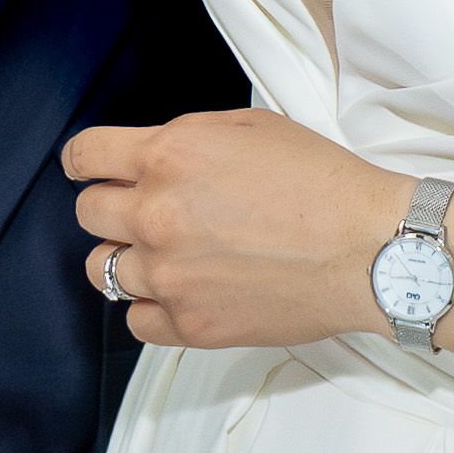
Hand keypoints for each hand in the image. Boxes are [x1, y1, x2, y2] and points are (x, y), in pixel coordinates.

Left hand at [67, 110, 419, 352]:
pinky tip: (181, 293)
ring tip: (166, 256)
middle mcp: (156, 215)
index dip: (87, 163)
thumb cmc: (322, 184)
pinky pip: (136, 322)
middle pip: (88, 214)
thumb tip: (149, 156)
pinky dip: (152, 309)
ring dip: (128, 259)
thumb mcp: (249, 127)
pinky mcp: (190, 325)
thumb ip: (185, 139)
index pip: (83, 157)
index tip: (95, 171)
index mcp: (167, 157)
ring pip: (102, 270)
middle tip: (145, 212)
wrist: (370, 248)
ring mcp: (169, 275)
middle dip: (111, 208)